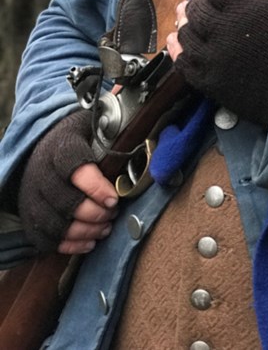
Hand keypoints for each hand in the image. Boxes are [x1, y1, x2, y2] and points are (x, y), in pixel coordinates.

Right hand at [17, 111, 117, 254]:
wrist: (37, 147)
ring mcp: (31, 199)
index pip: (76, 170)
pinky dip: (70, 245)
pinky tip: (90, 242)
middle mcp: (41, 175)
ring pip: (57, 225)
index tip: (114, 198)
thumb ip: (108, 135)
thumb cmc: (71, 139)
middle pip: (67, 203)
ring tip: (105, 228)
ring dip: (86, 231)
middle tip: (113, 213)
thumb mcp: (88, 127)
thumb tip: (134, 145)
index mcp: (59, 150)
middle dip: (95, 213)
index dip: (96, 188)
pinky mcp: (28, 218)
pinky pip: (46, 240)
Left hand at [167, 0, 267, 127]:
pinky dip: (179, 50)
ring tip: (192, 18)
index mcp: (246, 7)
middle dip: (201, 0)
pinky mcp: (212, 84)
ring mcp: (215, 60)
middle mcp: (224, 31)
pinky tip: (180, 42)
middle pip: (197, 8)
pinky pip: (184, 64)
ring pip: (186, 34)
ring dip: (189, 23)